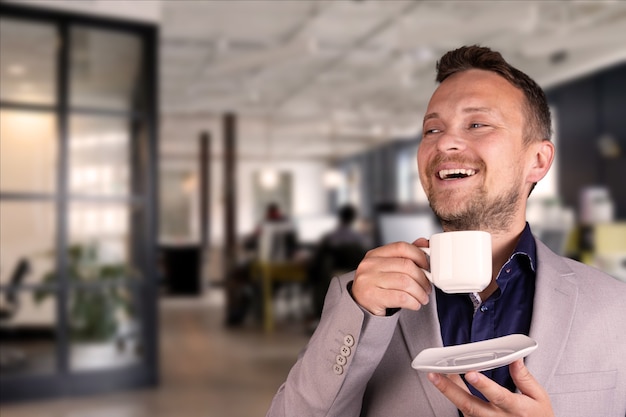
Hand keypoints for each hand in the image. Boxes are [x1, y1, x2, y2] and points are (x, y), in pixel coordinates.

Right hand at [351, 238, 431, 315]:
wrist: (359, 306)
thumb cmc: (376, 286)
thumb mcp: (387, 268)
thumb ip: (404, 256)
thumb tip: (424, 243)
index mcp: (375, 254)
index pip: (401, 247)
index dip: (419, 255)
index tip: (427, 266)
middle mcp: (369, 265)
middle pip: (406, 265)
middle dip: (423, 278)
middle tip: (427, 288)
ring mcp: (368, 280)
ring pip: (405, 282)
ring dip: (420, 292)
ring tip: (423, 298)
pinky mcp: (371, 296)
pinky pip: (401, 297)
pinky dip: (413, 302)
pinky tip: (415, 304)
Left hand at [427, 359, 553, 416]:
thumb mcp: (539, 398)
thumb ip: (525, 378)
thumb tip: (515, 358)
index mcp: (516, 409)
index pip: (498, 396)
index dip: (484, 385)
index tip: (471, 373)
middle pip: (470, 405)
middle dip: (450, 389)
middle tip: (435, 374)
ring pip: (463, 408)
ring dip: (448, 391)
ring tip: (435, 374)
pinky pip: (464, 412)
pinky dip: (454, 396)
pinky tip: (446, 384)